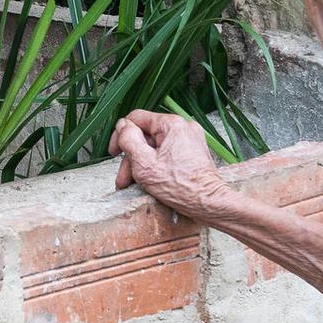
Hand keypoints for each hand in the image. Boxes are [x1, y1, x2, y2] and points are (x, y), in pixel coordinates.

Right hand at [110, 108, 228, 222]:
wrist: (208, 203)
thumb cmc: (180, 187)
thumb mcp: (144, 163)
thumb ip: (129, 140)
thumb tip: (122, 126)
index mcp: (171, 124)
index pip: (136, 119)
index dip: (120, 135)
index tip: (114, 152)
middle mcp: (183, 127)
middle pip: (146, 137)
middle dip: (132, 158)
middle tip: (123, 178)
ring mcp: (190, 139)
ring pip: (155, 147)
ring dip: (142, 165)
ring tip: (133, 185)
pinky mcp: (193, 152)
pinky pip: (167, 153)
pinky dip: (156, 165)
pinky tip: (149, 181)